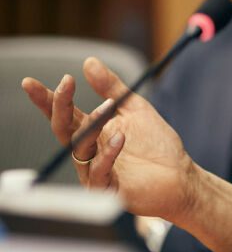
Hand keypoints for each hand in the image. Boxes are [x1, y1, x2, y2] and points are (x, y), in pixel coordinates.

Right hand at [22, 58, 197, 223]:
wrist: (181, 175)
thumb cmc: (156, 144)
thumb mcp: (134, 108)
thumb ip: (111, 87)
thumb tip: (88, 61)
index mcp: (91, 132)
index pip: (64, 114)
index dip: (47, 99)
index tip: (30, 82)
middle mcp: (87, 152)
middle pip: (64, 129)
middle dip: (59, 106)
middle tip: (65, 86)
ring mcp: (94, 171)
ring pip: (80, 147)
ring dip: (92, 124)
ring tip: (106, 107)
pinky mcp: (108, 189)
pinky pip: (99, 172)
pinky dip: (108, 153)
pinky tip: (120, 136)